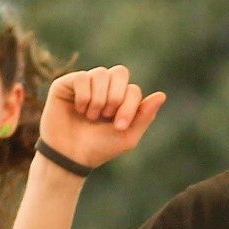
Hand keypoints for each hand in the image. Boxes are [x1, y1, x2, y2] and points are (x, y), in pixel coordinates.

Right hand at [41, 66, 164, 173]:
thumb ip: (145, 116)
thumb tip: (162, 95)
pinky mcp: (66, 84)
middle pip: (120, 72)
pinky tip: (79, 109)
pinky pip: (81, 77)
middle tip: (106, 115)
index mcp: (120, 98)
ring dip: (98, 99)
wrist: (71, 157)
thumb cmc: (99, 148)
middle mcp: (104, 87)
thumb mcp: (127, 136)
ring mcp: (85, 83)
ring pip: (100, 73)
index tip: (119, 127)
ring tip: (91, 116)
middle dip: (116, 96)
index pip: (133, 89)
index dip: (129, 106)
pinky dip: (83, 96)